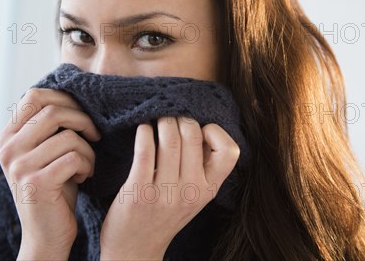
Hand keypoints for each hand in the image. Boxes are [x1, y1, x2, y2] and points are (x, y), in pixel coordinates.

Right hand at [0, 88, 100, 259]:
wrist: (47, 234)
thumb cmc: (56, 187)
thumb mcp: (47, 152)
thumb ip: (49, 126)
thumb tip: (76, 91)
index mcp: (8, 136)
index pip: (34, 96)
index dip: (66, 99)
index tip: (84, 113)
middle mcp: (8, 148)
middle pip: (54, 112)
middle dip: (84, 120)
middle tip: (96, 136)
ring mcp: (19, 166)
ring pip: (69, 137)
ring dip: (89, 150)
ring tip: (87, 164)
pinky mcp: (36, 183)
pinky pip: (75, 157)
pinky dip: (88, 165)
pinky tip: (84, 177)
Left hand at [99, 116, 239, 259]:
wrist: (135, 250)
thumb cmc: (163, 215)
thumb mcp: (193, 195)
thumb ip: (200, 166)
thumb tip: (200, 124)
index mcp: (208, 190)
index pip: (229, 151)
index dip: (215, 132)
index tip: (200, 130)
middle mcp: (191, 192)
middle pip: (193, 135)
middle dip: (180, 117)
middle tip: (170, 116)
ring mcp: (165, 193)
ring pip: (170, 138)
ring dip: (161, 121)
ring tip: (156, 120)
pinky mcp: (138, 192)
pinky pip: (145, 151)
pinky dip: (143, 132)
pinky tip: (142, 130)